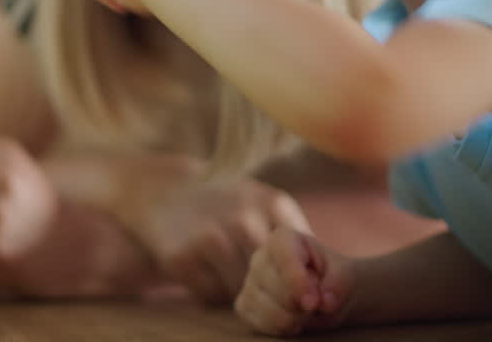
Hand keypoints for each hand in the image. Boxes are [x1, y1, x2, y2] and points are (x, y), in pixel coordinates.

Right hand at [134, 173, 312, 304]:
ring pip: (241, 291)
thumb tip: (325, 289)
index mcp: (273, 203)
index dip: (302, 283)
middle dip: (273, 294)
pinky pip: (211, 295)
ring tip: (231, 275)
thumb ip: (296, 239)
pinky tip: (207, 273)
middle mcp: (242, 217)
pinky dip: (212, 293)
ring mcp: (208, 236)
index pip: (301, 258)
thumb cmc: (229, 206)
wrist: (166, 193)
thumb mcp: (264, 206)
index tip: (304, 298)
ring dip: (240, 294)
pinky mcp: (181, 257)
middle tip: (265, 293)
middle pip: (273, 280)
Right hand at [235, 227, 355, 335]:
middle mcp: (260, 257)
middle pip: (274, 285)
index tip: (314, 301)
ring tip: (306, 313)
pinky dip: (279, 328)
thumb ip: (339, 284)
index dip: (296, 279)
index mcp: (284, 239)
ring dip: (292, 319)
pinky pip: (256, 321)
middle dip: (299, 304)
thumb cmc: (333, 278)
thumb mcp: (346, 276)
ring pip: (264, 307)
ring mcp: (249, 281)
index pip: (282, 254)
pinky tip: (292, 320)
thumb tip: (325, 302)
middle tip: (316, 304)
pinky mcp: (245, 304)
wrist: (326, 293)